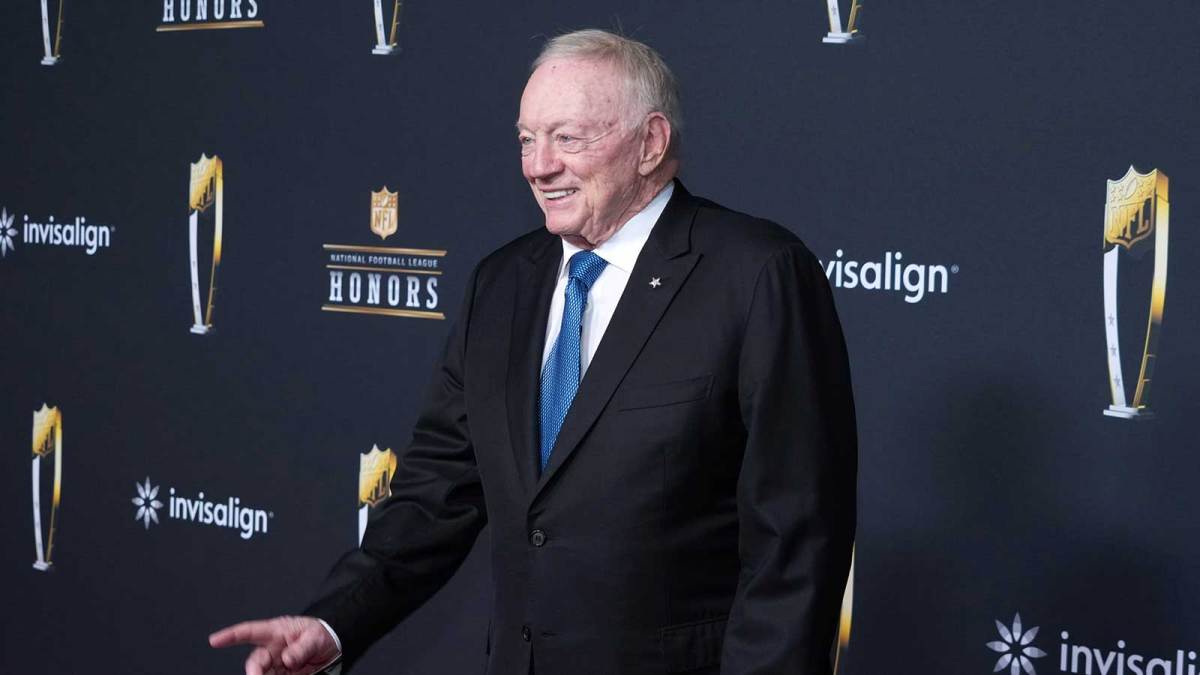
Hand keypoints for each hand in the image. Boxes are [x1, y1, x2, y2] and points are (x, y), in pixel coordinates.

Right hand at [209, 615, 338, 674]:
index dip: (231, 635)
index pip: (249, 631)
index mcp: (276, 632)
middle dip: (254, 672)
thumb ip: (301, 647)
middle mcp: (271, 649)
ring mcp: (275, 664)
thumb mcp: (314, 636)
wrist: (331, 646)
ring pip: (261, 673)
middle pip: (255, 661)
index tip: (215, 640)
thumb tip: (287, 659)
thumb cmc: (319, 634)